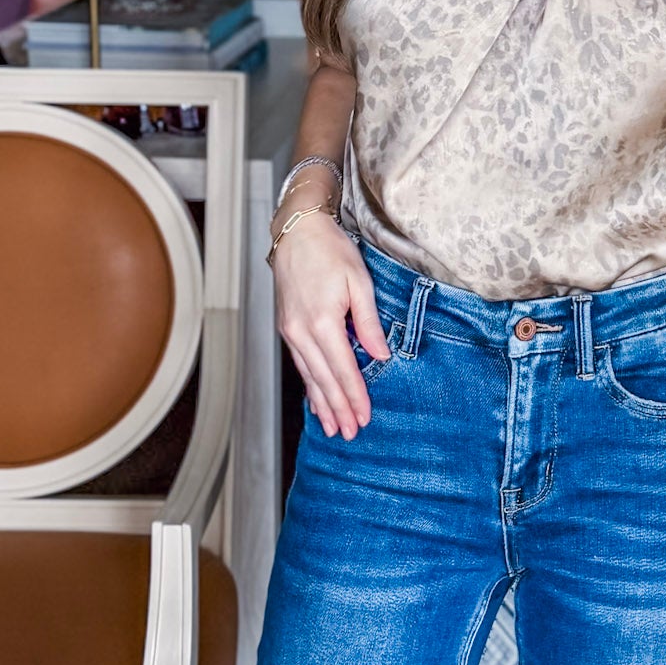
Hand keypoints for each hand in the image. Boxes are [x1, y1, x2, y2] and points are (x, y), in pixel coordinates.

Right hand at [273, 213, 389, 439]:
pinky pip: (299, 363)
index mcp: (322, 322)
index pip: (343, 369)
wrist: (297, 231)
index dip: (354, 396)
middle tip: (348, 433)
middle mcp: (301, 331)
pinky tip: (315, 398)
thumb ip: (368, 322)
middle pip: (323, 379)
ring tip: (330, 426)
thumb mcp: (359, 282)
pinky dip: (309, 384)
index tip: (364, 417)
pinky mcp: (286, 326)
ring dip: (321, 403)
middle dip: (337, 409)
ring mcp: (290, 330)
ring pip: (308, 375)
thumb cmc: (330, 251)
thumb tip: (379, 356)